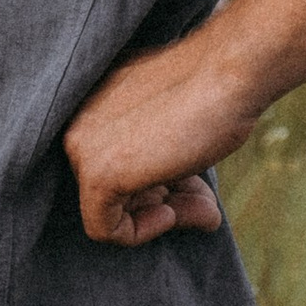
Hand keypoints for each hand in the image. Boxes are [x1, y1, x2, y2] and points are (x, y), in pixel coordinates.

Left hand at [63, 33, 245, 246]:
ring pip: (110, 209)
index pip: (115, 166)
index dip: (158, 186)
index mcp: (92, 110)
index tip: (193, 186)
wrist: (228, 73)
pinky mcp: (97, 174)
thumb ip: (166, 166)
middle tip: (204, 202)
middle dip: (163, 202)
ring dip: (163, 215)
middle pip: (113, 188)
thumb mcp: (178, 133)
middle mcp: (77, 125)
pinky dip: (140, 232)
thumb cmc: (213, 92)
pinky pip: (103, 228)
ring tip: (202, 205)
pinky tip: (171, 213)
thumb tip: (190, 208)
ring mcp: (82, 147)